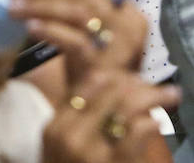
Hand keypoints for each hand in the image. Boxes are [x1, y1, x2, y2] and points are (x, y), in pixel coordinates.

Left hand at [10, 0, 145, 83]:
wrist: (98, 106)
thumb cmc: (86, 63)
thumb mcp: (82, 29)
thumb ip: (68, 4)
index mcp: (125, 11)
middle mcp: (128, 25)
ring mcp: (119, 46)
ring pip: (77, 12)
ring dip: (40, 6)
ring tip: (13, 7)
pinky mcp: (105, 67)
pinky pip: (75, 42)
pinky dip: (50, 30)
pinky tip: (29, 27)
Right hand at [42, 69, 177, 162]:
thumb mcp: (66, 151)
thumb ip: (79, 123)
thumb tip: (106, 87)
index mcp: (55, 127)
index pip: (84, 84)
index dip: (114, 73)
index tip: (134, 75)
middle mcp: (69, 135)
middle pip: (106, 90)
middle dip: (136, 81)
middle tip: (157, 83)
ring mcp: (90, 152)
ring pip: (123, 105)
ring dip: (151, 95)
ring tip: (170, 94)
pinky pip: (135, 133)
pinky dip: (149, 122)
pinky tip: (157, 121)